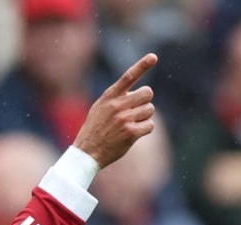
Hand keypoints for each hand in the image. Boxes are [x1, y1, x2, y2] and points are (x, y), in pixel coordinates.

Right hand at [73, 53, 157, 167]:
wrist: (87, 152)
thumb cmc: (95, 129)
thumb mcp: (99, 107)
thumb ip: (116, 98)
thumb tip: (138, 94)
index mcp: (109, 96)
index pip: (128, 77)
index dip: (142, 65)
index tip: (153, 57)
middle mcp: (117, 106)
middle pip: (147, 93)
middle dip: (145, 101)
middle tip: (136, 110)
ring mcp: (124, 119)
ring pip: (150, 109)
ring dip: (145, 116)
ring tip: (131, 124)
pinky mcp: (131, 133)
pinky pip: (150, 125)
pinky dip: (145, 129)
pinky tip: (133, 133)